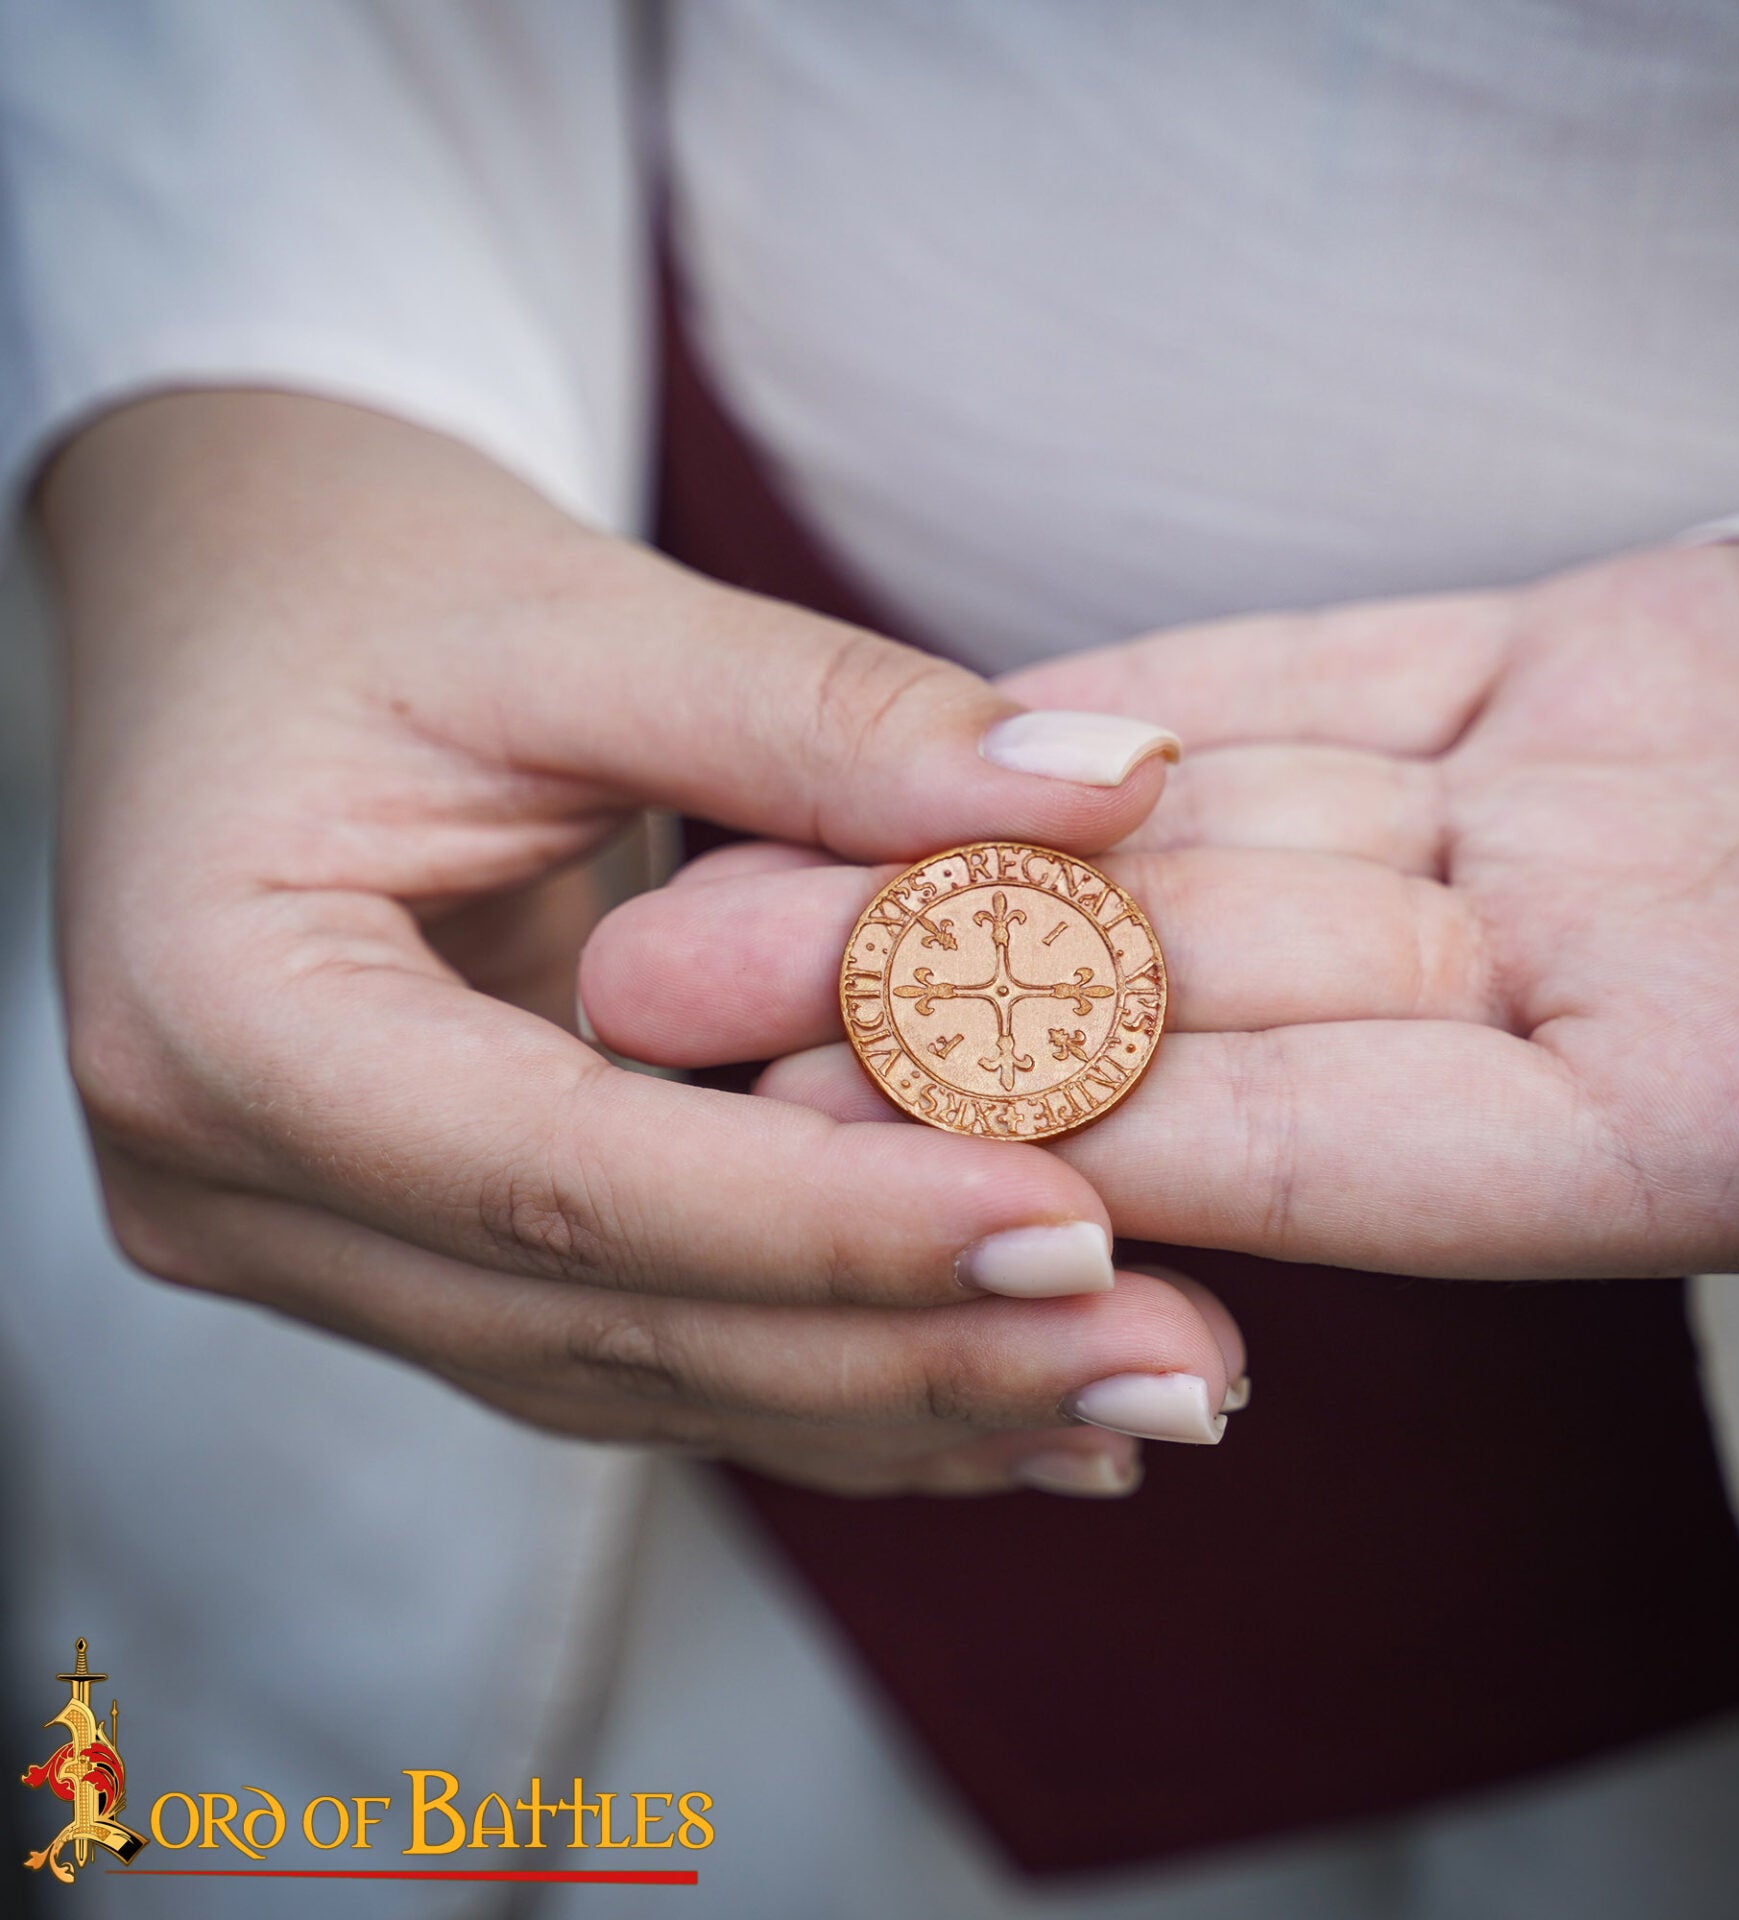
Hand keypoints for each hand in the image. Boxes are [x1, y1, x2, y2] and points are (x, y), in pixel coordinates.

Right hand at [44, 390, 1235, 1497]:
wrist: (243, 618)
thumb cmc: (369, 587)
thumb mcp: (582, 621)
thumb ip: (835, 717)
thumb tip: (1116, 789)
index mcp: (226, 1018)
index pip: (563, 1176)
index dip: (830, 1222)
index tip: (1076, 1227)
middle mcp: (245, 1187)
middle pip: (617, 1323)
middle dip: (914, 1353)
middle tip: (1175, 1361)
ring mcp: (324, 1247)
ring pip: (647, 1374)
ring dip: (906, 1394)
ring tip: (1145, 1385)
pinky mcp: (425, 1256)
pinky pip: (649, 1351)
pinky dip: (840, 1372)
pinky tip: (1024, 1397)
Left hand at [584, 539, 1738, 1286]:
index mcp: (1691, 1124)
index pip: (1317, 1149)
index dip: (1082, 1143)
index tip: (853, 1139)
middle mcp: (1573, 988)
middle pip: (1201, 995)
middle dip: (934, 1002)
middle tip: (682, 1000)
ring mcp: (1547, 827)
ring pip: (1206, 840)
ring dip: (966, 849)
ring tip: (731, 859)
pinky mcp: (1557, 670)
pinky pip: (1304, 687)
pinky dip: (1122, 710)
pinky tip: (946, 727)